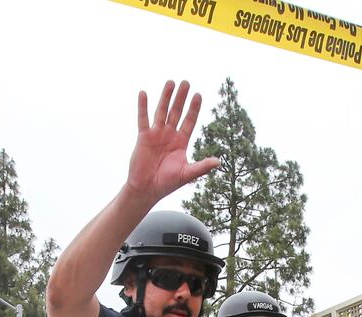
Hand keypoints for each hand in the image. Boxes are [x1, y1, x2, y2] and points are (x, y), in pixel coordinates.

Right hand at [126, 81, 220, 203]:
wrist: (147, 189)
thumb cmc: (167, 183)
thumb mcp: (187, 173)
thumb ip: (202, 167)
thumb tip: (218, 162)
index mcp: (181, 142)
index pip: (189, 121)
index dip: (194, 109)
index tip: (198, 95)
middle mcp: (169, 135)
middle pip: (176, 112)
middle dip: (181, 98)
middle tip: (186, 82)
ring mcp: (156, 134)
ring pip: (161, 111)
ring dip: (165, 97)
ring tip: (170, 82)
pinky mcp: (143, 137)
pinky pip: (143, 119)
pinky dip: (143, 106)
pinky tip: (143, 93)